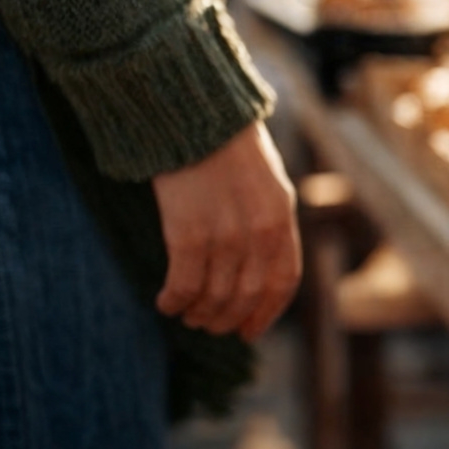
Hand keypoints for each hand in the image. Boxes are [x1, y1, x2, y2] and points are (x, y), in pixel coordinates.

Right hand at [152, 122, 300, 341]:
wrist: (195, 115)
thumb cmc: (229, 146)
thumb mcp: (269, 182)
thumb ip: (271, 222)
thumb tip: (264, 264)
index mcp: (282, 218)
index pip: (282, 282)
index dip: (266, 314)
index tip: (250, 332)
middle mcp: (259, 233)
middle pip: (246, 296)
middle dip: (227, 319)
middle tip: (210, 326)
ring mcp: (225, 235)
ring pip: (214, 297)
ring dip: (199, 314)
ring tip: (187, 315)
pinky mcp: (188, 234)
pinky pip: (184, 285)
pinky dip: (174, 301)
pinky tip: (165, 302)